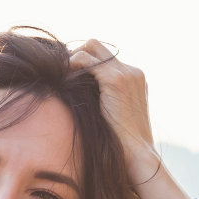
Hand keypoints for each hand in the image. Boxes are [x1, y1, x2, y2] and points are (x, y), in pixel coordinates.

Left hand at [68, 39, 159, 185]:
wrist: (136, 153)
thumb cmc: (122, 143)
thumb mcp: (113, 116)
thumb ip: (103, 100)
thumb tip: (79, 95)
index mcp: (135, 78)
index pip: (105, 57)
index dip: (84, 61)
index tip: (69, 75)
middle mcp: (133, 71)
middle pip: (97, 45)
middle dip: (77, 54)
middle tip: (62, 72)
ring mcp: (126, 73)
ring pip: (91, 46)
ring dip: (73, 58)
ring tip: (62, 76)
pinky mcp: (116, 79)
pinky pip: (86, 59)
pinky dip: (73, 65)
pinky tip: (65, 80)